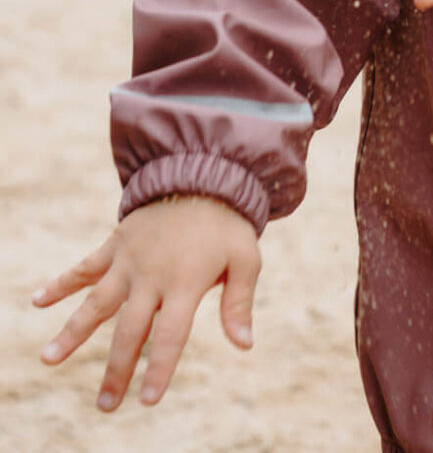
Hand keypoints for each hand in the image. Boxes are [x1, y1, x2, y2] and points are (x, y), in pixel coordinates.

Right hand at [33, 195, 260, 410]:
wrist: (204, 175)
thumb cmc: (228, 224)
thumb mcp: (246, 259)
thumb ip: (239, 302)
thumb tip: (244, 346)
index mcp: (186, 282)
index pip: (171, 335)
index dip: (159, 368)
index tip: (146, 400)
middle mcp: (152, 274)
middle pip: (130, 329)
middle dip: (117, 369)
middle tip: (105, 405)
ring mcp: (130, 259)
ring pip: (96, 302)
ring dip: (72, 332)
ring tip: (48, 359)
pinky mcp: (116, 244)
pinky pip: (85, 266)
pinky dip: (61, 283)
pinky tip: (37, 300)